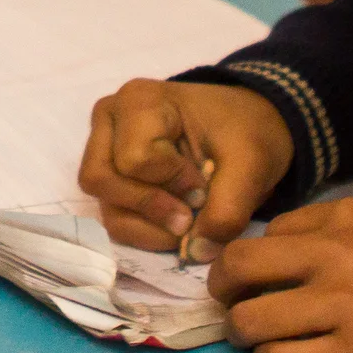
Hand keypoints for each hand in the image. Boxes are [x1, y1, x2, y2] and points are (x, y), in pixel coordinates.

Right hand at [80, 79, 293, 258]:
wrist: (245, 127)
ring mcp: (102, 151)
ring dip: (149, 227)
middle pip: (103, 180)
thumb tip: (197, 251)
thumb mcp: (250, 164)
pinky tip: (174, 225)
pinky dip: (145, 233)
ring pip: (105, 206)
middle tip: (191, 215)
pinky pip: (113, 218)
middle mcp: (108, 121)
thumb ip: (227, 209)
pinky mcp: (110, 180)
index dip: (172, 183)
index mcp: (138, 101)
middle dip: (151, 208)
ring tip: (187, 222)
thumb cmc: (243, 132)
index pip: (135, 159)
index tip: (204, 186)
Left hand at [212, 198, 352, 352]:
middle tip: (228, 301)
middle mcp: (333, 256)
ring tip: (249, 336)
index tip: (254, 275)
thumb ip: (339, 227)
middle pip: (241, 266)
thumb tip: (284, 240)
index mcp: (344, 217)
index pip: (270, 232)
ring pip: (250, 320)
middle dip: (222, 287)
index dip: (254, 256)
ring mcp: (339, 307)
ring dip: (240, 331)